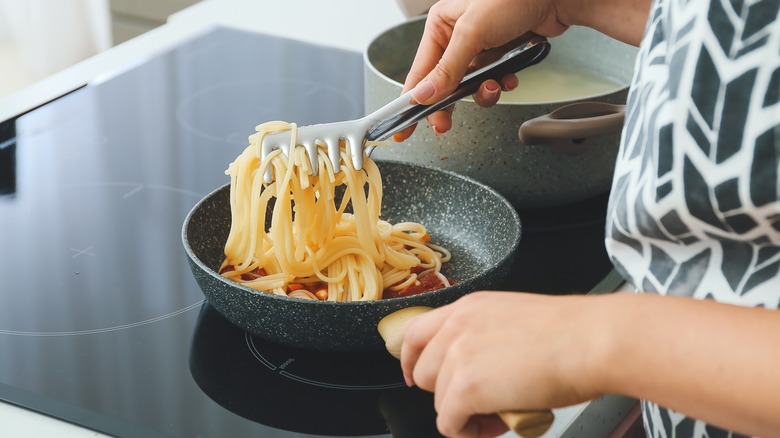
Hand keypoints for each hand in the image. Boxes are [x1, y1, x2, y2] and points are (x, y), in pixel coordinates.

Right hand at [393, 0, 568, 141]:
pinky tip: (509, 78)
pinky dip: (500, 84)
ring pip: (469, 85)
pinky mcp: (499, 55)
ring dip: (481, 93)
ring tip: (492, 88)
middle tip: (444, 124)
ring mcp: (479, 47)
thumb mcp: (473, 33)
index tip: (404, 125)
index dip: (411, 100)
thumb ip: (448, 68)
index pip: (419, 70)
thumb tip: (424, 94)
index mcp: (441, 25)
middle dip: (448, 103)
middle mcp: (457, 36)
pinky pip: (491, 81)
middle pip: (443, 83)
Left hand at [400, 291, 603, 436]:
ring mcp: (457, 357)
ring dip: (465, 413)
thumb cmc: (572, 333)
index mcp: (468, 307)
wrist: (590, 341)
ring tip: (502, 412)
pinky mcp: (464, 388)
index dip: (412, 360)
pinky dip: (470, 432)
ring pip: (438, 400)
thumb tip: (484, 366)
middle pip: (423, 371)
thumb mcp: (514, 319)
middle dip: (447, 392)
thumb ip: (487, 337)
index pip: (416, 333)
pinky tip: (499, 423)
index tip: (416, 377)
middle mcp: (456, 327)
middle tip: (481, 401)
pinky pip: (449, 423)